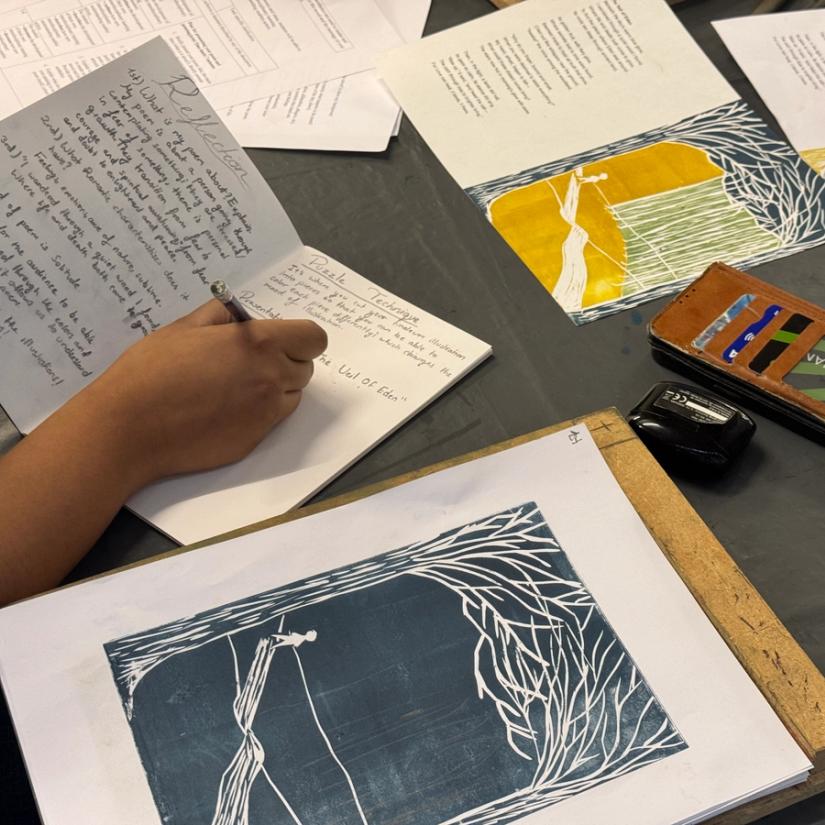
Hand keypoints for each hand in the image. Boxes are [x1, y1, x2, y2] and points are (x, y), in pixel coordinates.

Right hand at [82, 300, 327, 487]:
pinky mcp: (255, 439)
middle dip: (286, 361)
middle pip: (306, 367)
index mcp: (258, 344)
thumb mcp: (183, 327)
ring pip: (293, 395)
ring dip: (277, 388)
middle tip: (249, 361)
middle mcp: (271, 378)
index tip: (280, 339)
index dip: (300, 337)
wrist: (129, 428)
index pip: (314, 338)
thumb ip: (220, 317)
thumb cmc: (150, 371)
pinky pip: (272, 420)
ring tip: (235, 386)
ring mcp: (266, 413)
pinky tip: (224, 410)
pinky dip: (259, 412)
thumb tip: (238, 315)